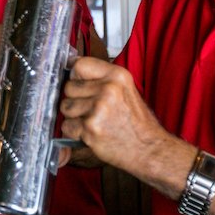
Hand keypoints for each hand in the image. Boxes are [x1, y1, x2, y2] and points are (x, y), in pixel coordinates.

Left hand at [59, 56, 172, 174]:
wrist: (148, 149)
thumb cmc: (135, 122)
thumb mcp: (125, 90)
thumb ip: (101, 78)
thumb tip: (72, 68)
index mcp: (118, 75)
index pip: (80, 65)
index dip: (76, 76)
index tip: (79, 84)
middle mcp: (108, 89)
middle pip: (69, 87)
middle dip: (75, 100)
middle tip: (92, 110)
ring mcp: (99, 108)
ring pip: (65, 107)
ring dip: (74, 117)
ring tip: (93, 121)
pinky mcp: (91, 127)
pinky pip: (66, 126)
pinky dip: (74, 132)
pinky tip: (91, 133)